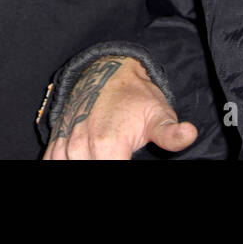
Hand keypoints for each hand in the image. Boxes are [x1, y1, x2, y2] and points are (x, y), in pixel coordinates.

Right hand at [43, 56, 196, 159]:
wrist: (108, 69)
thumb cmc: (136, 95)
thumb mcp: (158, 112)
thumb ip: (170, 132)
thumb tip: (190, 133)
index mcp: (108, 144)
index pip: (109, 174)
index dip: (120, 173)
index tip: (129, 161)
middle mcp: (82, 146)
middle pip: (90, 172)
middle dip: (105, 166)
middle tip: (119, 156)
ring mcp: (66, 143)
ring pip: (71, 167)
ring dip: (85, 163)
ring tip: (103, 155)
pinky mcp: (57, 139)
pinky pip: (52, 161)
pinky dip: (64, 161)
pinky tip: (82, 157)